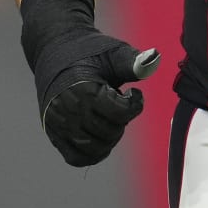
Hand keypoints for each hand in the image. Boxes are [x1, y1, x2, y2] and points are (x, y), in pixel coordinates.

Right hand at [40, 34, 160, 166]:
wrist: (55, 49)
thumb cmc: (88, 51)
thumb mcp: (113, 51)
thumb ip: (133, 61)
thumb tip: (153, 59)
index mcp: (83, 90)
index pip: (119, 114)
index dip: (135, 105)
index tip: (133, 92)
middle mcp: (68, 110)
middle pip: (109, 133)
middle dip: (122, 120)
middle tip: (119, 104)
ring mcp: (58, 124)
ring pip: (94, 150)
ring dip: (110, 138)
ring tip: (109, 119)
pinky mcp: (53, 133)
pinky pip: (76, 158)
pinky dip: (93, 154)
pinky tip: (100, 136)